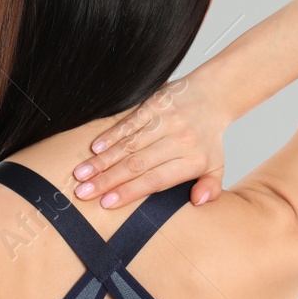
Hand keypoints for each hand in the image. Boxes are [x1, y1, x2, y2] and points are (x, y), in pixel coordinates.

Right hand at [71, 77, 226, 207]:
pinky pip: (130, 122)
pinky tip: (94, 148)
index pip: (156, 180)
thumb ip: (211, 187)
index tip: (106, 203)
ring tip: (81, 174)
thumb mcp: (217, 166)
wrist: (212, 95)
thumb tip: (198, 201)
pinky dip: (111, 135)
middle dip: (107, 180)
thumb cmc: (207, 138)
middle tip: (83, 192)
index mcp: (194, 160)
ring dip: (103, 160)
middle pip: (137, 164)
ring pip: (129, 144)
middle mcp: (179, 140)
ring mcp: (166, 121)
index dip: (130, 191)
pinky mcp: (154, 104)